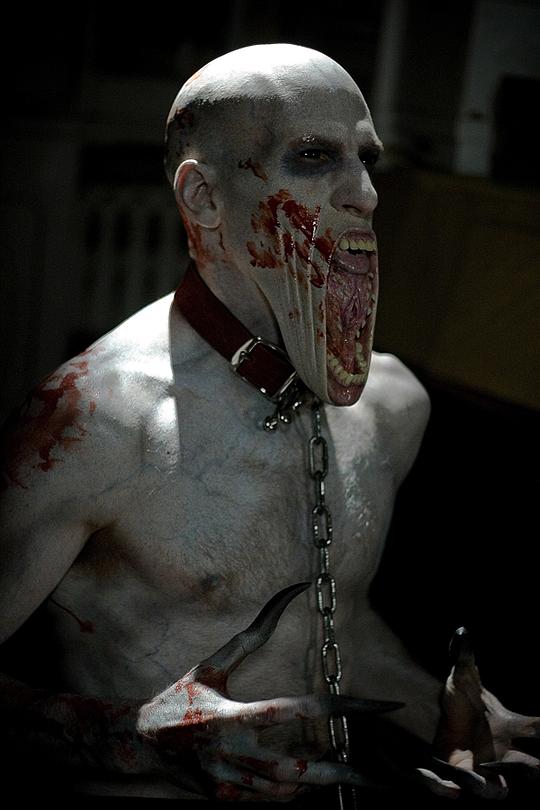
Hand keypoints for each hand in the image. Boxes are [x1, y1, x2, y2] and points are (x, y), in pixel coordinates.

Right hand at [137, 582, 399, 800]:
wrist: (141, 741)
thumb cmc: (180, 694)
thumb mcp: (212, 663)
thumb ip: (254, 631)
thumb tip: (292, 589)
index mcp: (230, 716)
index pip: (295, 710)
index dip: (340, 708)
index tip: (376, 706)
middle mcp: (231, 753)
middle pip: (295, 771)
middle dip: (338, 773)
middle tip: (374, 775)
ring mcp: (227, 782)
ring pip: (284, 792)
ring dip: (318, 784)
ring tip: (349, 775)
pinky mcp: (224, 799)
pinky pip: (266, 802)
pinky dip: (292, 794)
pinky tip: (311, 782)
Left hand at [418, 627, 539, 798]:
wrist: (435, 722)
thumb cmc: (459, 701)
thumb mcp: (462, 676)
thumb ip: (465, 656)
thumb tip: (462, 631)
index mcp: (508, 728)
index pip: (539, 729)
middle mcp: (501, 755)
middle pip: (530, 769)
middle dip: (532, 769)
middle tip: (531, 766)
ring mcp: (481, 772)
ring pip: (497, 792)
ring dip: (490, 787)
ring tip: (479, 777)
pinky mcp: (455, 780)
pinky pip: (455, 792)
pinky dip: (446, 789)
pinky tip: (442, 784)